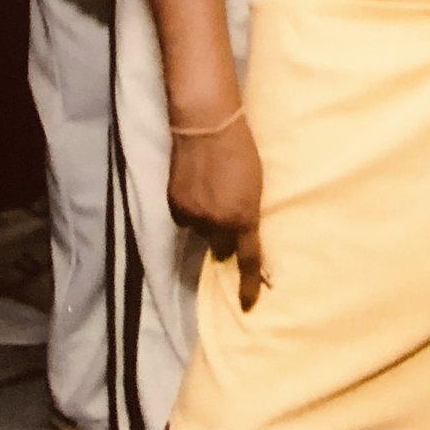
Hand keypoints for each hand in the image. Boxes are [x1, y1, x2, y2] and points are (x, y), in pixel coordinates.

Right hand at [168, 111, 266, 310]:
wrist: (207, 124)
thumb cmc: (241, 150)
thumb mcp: (254, 186)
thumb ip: (246, 212)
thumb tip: (238, 230)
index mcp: (243, 218)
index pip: (248, 261)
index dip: (248, 286)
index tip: (248, 305)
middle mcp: (217, 223)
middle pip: (221, 249)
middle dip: (223, 240)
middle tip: (224, 217)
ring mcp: (193, 215)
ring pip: (200, 232)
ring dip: (205, 221)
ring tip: (207, 194)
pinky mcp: (174, 204)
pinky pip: (183, 219)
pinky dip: (188, 210)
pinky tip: (192, 189)